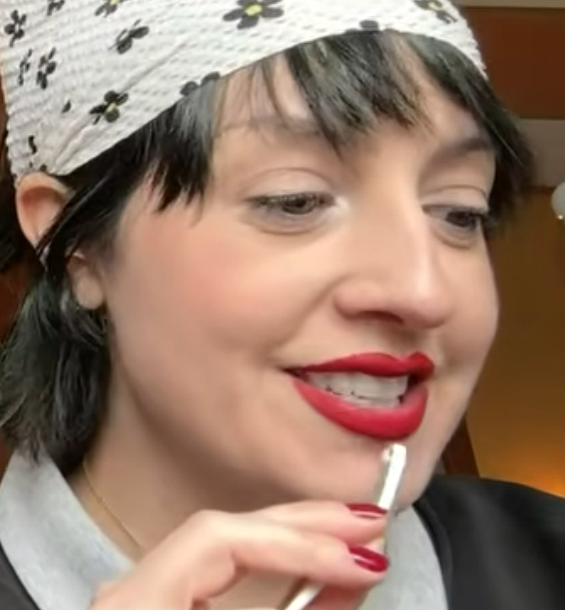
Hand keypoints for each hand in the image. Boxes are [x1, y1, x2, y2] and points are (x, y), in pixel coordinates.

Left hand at [91, 501, 387, 609]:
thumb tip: (347, 583)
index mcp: (137, 607)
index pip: (220, 540)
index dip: (295, 545)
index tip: (359, 563)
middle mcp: (131, 592)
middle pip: (224, 530)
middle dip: (305, 525)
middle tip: (369, 523)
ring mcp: (143, 598)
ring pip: (224, 544)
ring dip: (293, 535)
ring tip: (348, 528)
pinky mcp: (161, 606)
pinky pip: (222, 568)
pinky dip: (270, 559)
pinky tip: (305, 554)